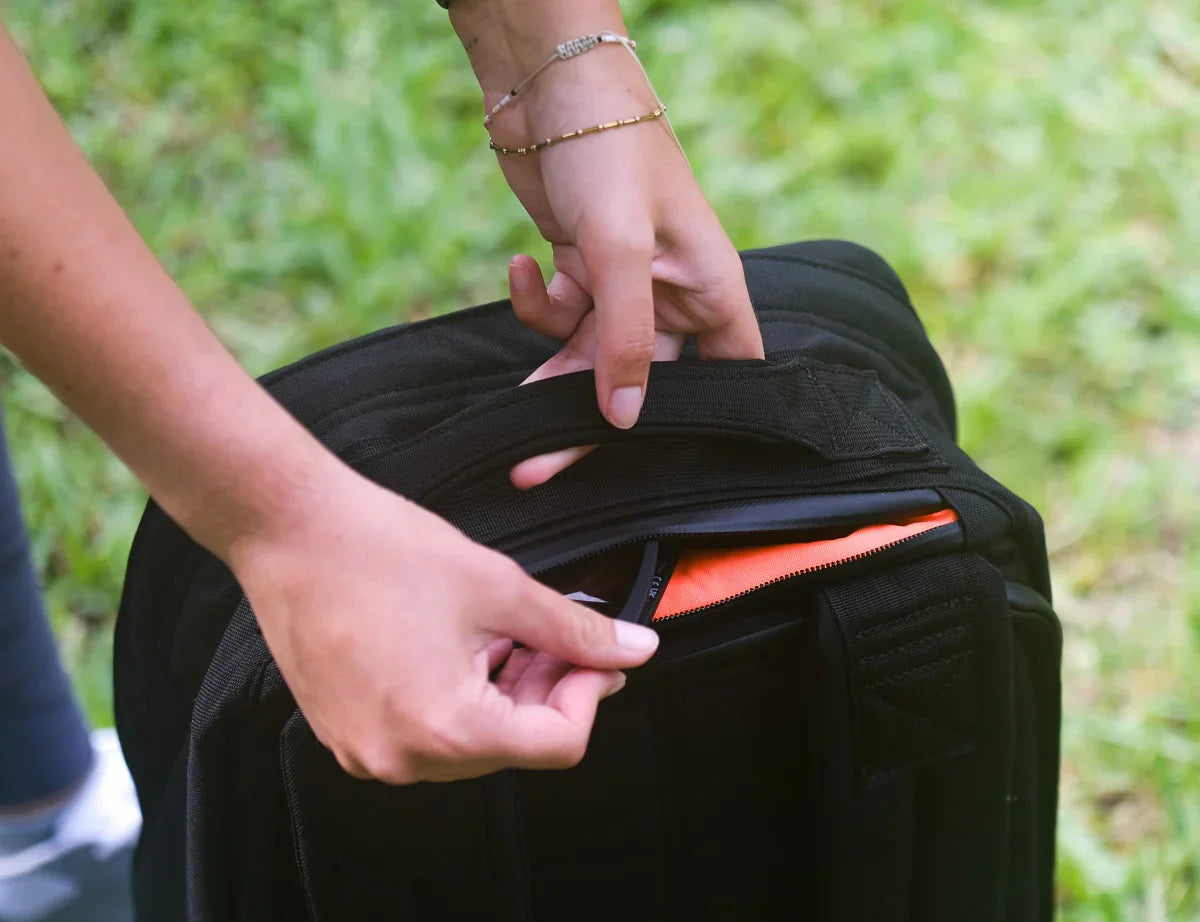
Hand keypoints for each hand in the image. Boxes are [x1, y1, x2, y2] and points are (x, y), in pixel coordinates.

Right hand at [229, 464, 658, 783]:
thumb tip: (635, 650)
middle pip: (514, 748)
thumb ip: (575, 630)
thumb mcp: (499, 588)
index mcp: (446, 730)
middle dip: (547, 692)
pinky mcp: (347, 736)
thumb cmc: (383, 551)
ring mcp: (368, 753)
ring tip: (507, 637)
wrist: (288, 530)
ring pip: (472, 745)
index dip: (589, 694)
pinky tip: (464, 649)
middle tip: (556, 638)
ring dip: (505, 696)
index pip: (559, 745)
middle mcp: (403, 760)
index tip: (593, 653)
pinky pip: (426, 737)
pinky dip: (459, 701)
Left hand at [451, 2, 763, 486]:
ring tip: (513, 410)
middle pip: (644, 380)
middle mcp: (674, 294)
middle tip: (542, 467)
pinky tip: (520, 267)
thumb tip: (624, 420)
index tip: (676, 464)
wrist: (547, 83)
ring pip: (589, 359)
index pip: (732, 372)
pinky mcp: (583, 272)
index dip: (714, 418)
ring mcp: (626, 285)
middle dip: (590, 420)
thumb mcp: (621, 251)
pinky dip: (534, 304)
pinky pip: (559, 317)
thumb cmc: (609, 150)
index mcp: (712, 287)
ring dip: (548, 377)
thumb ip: (625, 340)